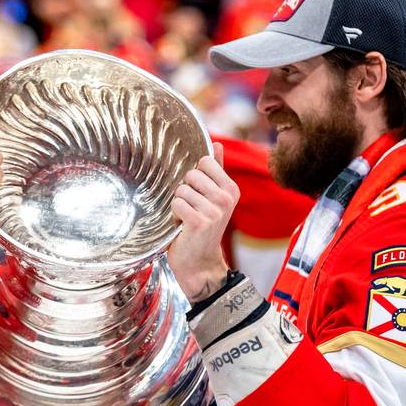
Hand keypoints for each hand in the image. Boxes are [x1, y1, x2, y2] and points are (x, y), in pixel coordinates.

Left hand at [165, 143, 239, 301]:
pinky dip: (174, 215)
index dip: (194, 177)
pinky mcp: (199, 222)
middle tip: (192, 209)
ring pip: (181, 190)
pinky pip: (176, 203)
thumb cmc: (203, 228)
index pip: (204, 162)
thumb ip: (216, 171)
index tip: (199, 194)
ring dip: (178, 205)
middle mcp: (226, 198)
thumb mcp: (213, 198)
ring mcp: (214, 210)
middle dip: (184, 191)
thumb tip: (217, 144)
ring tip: (187, 218)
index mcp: (231, 189)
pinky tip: (182, 226)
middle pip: (190, 174)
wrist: (200, 262)